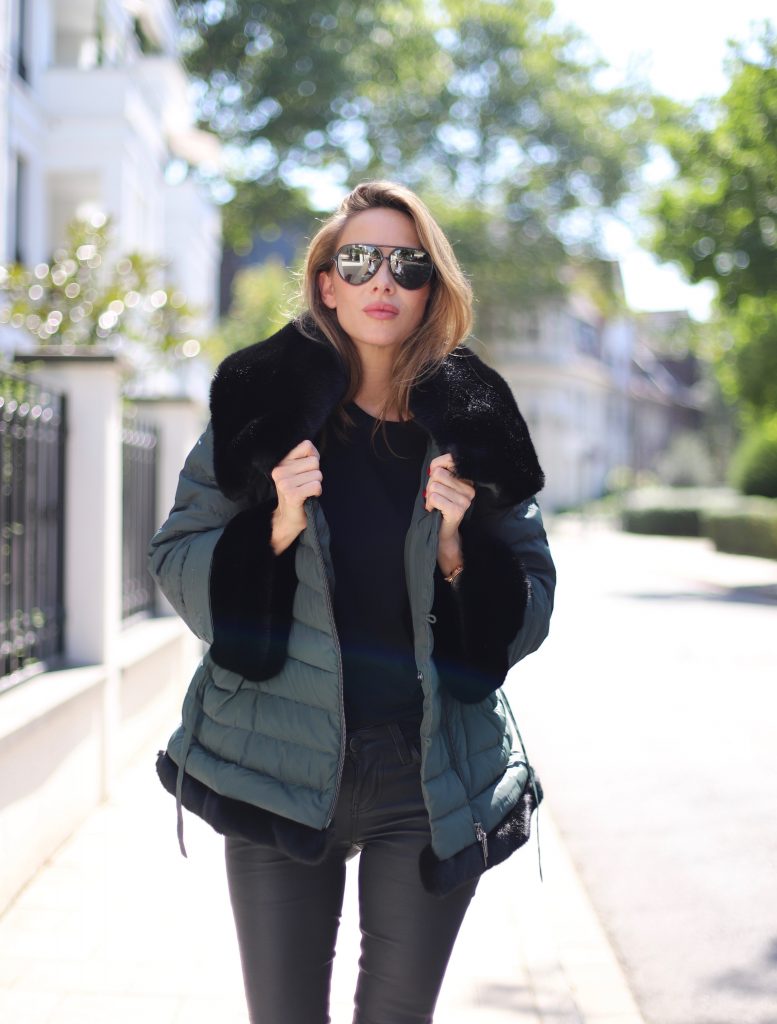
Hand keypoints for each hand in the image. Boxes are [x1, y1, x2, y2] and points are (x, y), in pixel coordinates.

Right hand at [269, 439, 321, 553]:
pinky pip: (316, 486)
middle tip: (305, 484)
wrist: (288, 519)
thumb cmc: (297, 493)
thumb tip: (314, 452)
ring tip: (306, 491)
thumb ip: (307, 458)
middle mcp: (280, 471)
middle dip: (315, 474)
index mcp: (281, 463)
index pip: (306, 445)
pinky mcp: (292, 494)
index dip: (313, 457)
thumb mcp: (298, 472)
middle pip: (314, 462)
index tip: (307, 470)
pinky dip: (317, 492)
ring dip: (316, 484)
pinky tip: (308, 497)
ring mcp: (284, 483)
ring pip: (317, 475)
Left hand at [425, 454, 475, 573]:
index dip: (436, 467)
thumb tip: (435, 467)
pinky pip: (434, 498)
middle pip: (438, 474)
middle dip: (430, 485)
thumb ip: (440, 471)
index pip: (449, 459)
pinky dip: (429, 504)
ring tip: (435, 505)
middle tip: (434, 497)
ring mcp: (465, 500)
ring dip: (429, 497)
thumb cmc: (440, 506)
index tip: (435, 479)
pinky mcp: (457, 510)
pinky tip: (434, 510)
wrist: (443, 533)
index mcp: (467, 480)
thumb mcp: (441, 485)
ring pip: (434, 486)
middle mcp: (469, 489)